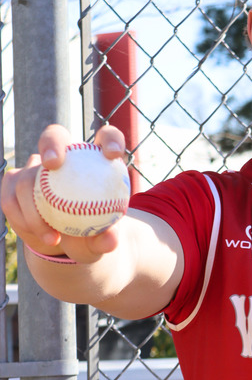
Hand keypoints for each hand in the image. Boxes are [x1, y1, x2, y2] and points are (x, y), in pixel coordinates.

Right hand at [1, 124, 126, 260]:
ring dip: (36, 212)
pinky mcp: (14, 182)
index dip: (110, 138)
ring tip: (53, 238)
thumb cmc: (89, 237)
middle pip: (55, 135)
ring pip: (28, 177)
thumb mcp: (101, 242)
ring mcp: (35, 168)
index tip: (111, 154)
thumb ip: (107, 239)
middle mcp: (63, 156)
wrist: (63, 244)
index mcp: (95, 161)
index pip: (107, 136)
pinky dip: (25, 222)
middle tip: (53, 163)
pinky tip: (40, 237)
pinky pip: (12, 200)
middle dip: (52, 143)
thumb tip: (111, 240)